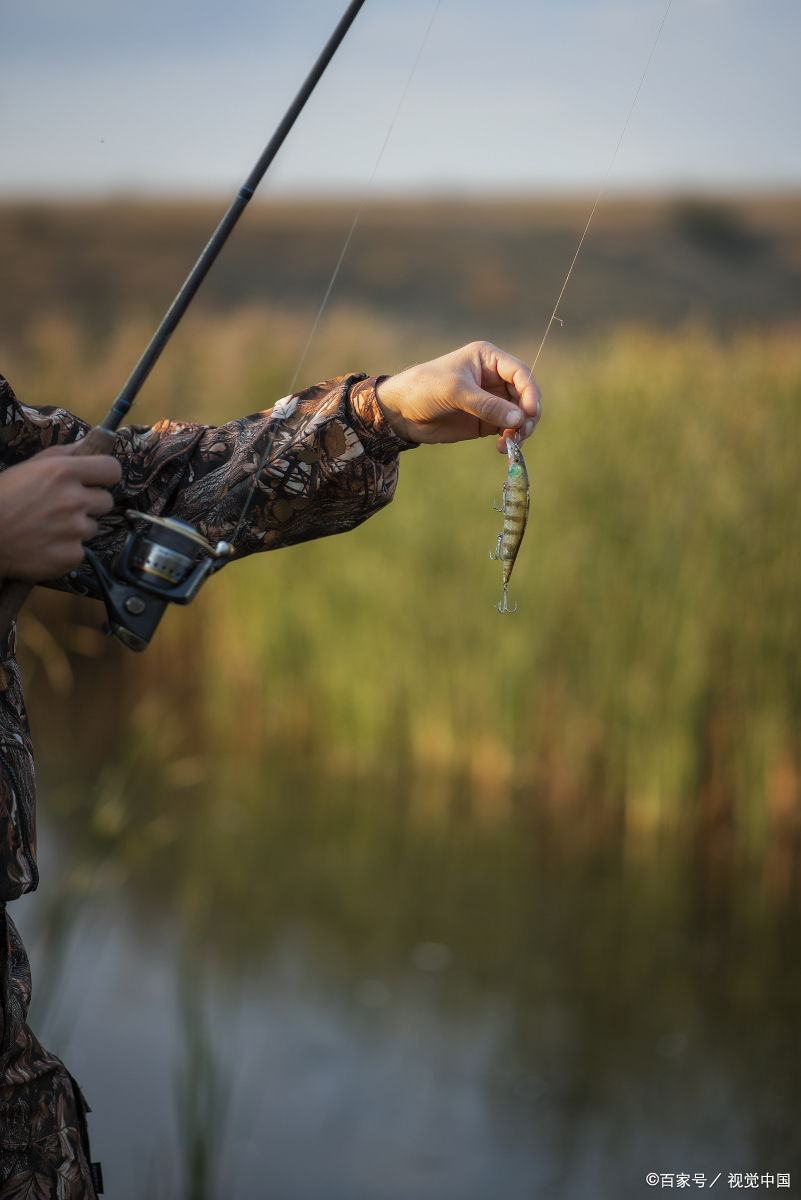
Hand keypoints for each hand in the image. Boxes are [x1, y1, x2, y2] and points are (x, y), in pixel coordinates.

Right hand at [0, 444, 120, 580]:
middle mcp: (73, 500)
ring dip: (75, 527)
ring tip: (47, 527)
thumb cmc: (1, 498)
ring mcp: (74, 530)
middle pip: (106, 500)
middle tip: (62, 507)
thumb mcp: (28, 468)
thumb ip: (62, 455)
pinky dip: (65, 550)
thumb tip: (88, 444)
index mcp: (63, 472)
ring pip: (91, 527)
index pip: (112, 469)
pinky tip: (44, 545)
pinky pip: (80, 550)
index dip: (106, 475)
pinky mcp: (71, 556)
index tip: (98, 480)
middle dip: (89, 503)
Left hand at [375, 341, 541, 452]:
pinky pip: (506, 429)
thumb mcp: (455, 392)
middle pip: (524, 395)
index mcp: (488, 359)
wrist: (400, 412)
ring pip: (519, 414)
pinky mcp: (485, 421)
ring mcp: (491, 400)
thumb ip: (487, 405)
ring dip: (520, 429)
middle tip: (522, 432)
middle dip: (528, 414)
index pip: (520, 373)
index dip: (530, 391)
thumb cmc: (424, 388)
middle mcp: (494, 378)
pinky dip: (509, 438)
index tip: (531, 412)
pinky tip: (501, 447)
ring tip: (512, 442)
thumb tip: (519, 419)